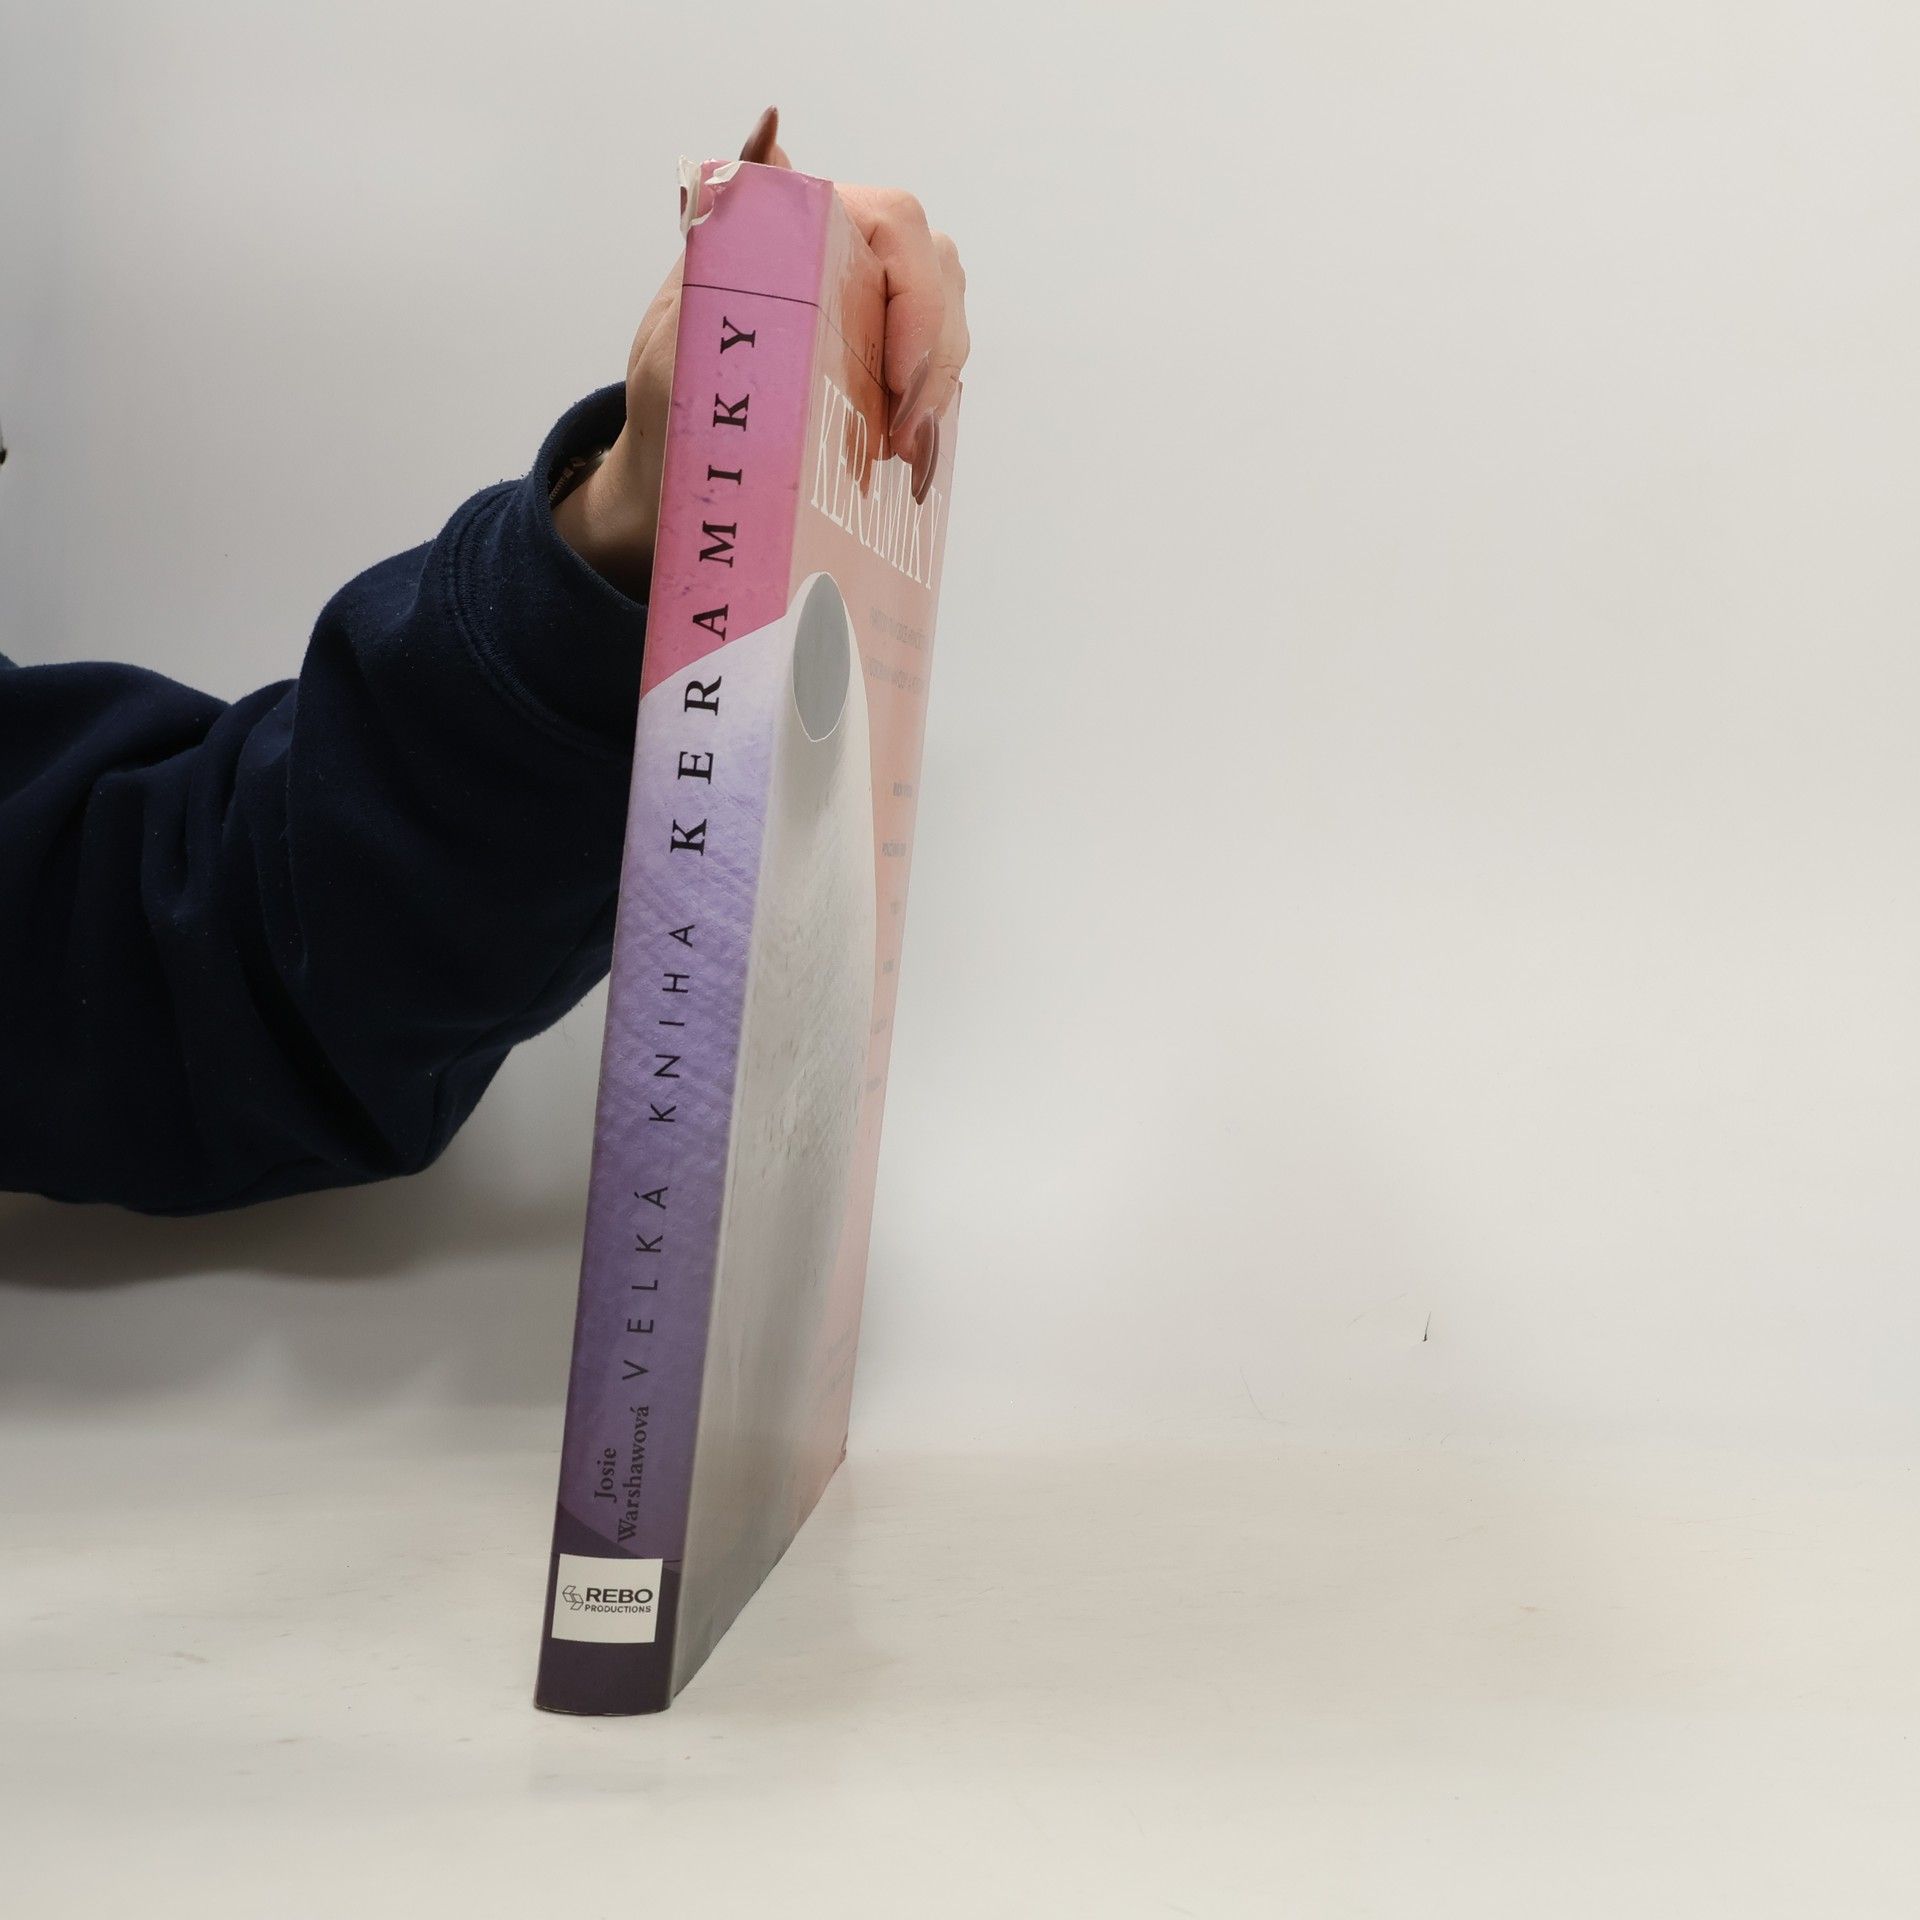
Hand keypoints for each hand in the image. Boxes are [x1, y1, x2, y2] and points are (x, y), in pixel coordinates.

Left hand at [554, 106, 970, 596]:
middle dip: (934, 357)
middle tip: (901, 434)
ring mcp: (873, 313)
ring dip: (936, 390)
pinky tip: (907, 455)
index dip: (917, 295)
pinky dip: (930, 414)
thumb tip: (768, 134)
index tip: (899, 377)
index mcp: (808, 225)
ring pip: (946, 329)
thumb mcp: (683, 310)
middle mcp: (850, 257)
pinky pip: (934, 376)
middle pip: (938, 277)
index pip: (897, 224)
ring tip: (900, 451)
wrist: (668, 455)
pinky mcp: (882, 367)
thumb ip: (721, 230)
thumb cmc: (671, 381)